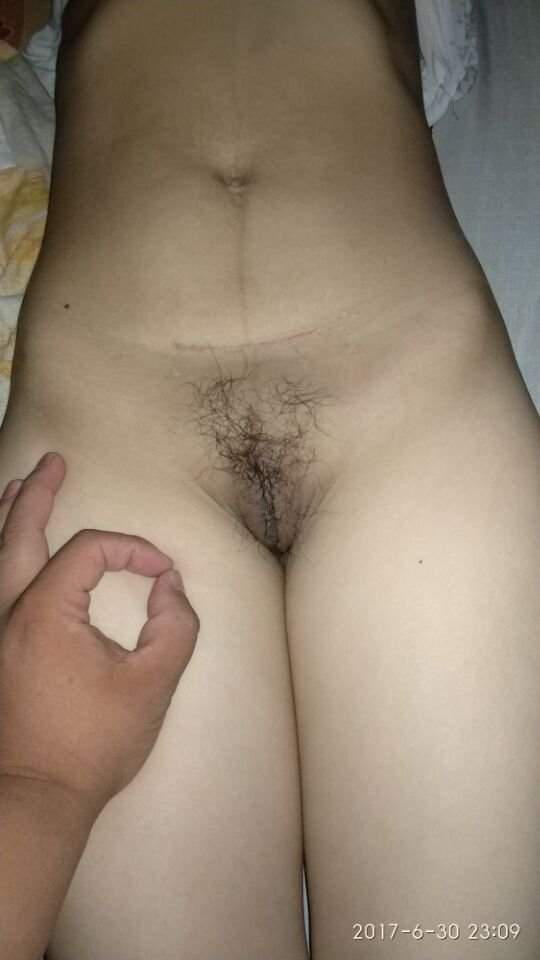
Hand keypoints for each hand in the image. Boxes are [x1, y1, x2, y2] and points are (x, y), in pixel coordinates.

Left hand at [0, 452, 199, 819]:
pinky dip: (1, 557)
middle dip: (37, 492)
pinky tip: (8, 551)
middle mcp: (7, 612)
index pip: (89, 550)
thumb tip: (169, 587)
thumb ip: (176, 627)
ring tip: (16, 485)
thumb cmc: (94, 743)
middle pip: (17, 532)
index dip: (132, 550)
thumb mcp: (153, 684)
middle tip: (53, 461)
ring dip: (8, 517)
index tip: (163, 574)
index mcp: (45, 612)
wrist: (37, 795)